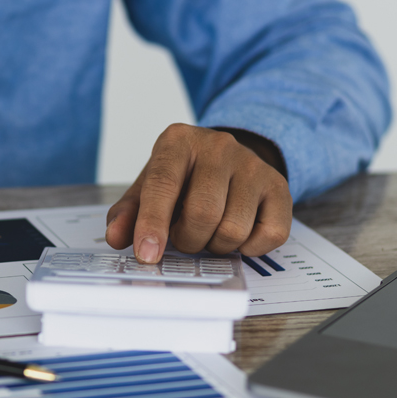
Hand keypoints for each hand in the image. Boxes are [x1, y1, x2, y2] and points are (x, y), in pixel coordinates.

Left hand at [105, 124, 291, 262]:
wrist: (227, 159)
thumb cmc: (182, 178)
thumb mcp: (147, 188)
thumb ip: (128, 213)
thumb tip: (117, 237)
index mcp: (178, 142)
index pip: (162, 185)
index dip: (152, 225)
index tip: (147, 255)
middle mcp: (219, 147)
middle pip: (202, 214)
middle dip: (187, 240)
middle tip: (183, 237)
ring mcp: (253, 165)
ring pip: (234, 230)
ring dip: (215, 246)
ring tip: (208, 232)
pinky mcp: (279, 186)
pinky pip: (269, 235)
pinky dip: (249, 249)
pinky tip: (236, 234)